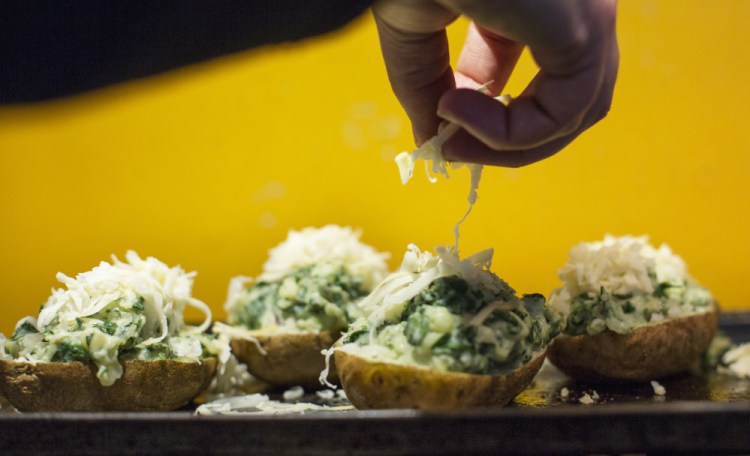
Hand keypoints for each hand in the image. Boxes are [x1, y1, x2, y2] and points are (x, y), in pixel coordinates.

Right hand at [373, 0, 617, 166]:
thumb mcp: (413, 36)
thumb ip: (426, 91)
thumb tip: (434, 146)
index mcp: (539, 6)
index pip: (541, 79)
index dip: (495, 120)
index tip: (446, 134)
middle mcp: (575, 10)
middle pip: (571, 102)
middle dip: (512, 141)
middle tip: (456, 150)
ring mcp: (586, 15)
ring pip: (578, 111)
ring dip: (513, 144)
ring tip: (457, 136)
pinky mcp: (584, 26)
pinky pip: (566, 109)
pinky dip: (513, 132)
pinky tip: (461, 114)